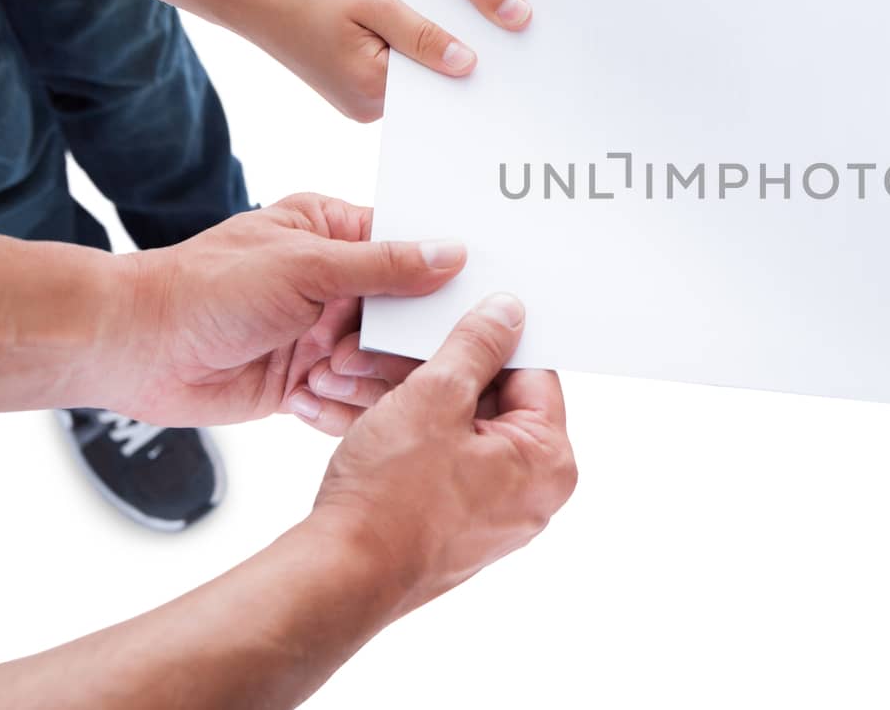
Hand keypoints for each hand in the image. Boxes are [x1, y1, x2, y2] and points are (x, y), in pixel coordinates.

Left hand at [106, 193, 464, 427]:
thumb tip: (451, 253)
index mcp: (335, 232)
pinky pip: (353, 401)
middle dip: (390, 342)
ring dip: (358, 377)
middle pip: (408, 316)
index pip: (413, 249)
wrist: (137, 350)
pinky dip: (338, 408)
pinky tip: (303, 398)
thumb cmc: (208, 288)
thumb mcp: (306, 265)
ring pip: (385, 364)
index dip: (440, 276)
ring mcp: (324, 334)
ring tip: (319, 374)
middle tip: (356, 348)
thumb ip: (384, 264)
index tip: (467, 299)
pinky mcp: (308, 382)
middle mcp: (337, 283)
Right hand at [223, 0, 480, 122]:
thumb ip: (422, 34)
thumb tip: (467, 64)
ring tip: (449, 21)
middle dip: (451, 57)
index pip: (438, 87)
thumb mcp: (374, 3)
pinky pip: (395, 74)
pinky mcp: (356, 91)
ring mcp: (361, 103)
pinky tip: (416, 27)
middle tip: (485, 32)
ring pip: (413, 79)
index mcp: (373, 89)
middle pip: (428, 86)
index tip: (501, 50)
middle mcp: (368, 108)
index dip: (469, 64)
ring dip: (428, 52)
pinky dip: (407, 52)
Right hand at [310, 293, 575, 614]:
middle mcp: (529, 491)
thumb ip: (477, 346)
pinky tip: (356, 406)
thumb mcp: (437, 395)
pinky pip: (435, 458)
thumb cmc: (391, 498)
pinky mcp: (452, 521)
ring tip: (356, 375)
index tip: (453, 322)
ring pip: (454, 427)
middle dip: (433, 369)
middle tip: (388, 351)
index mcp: (548, 461)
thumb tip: (507, 315)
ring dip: (406, 396)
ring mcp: (491, 510)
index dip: (487, 340)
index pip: (532, 373)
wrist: (340, 574)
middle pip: (490, 399)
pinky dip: (401, 431)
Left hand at [364, 0, 539, 30]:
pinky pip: (462, 0)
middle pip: (508, 7)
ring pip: (481, 7)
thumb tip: (521, 19)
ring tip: (432, 3)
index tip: (494, 53)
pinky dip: (442, 3)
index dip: (515, 28)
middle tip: (455, 34)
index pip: (531, 0)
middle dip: (482, 22)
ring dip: (457, 12)